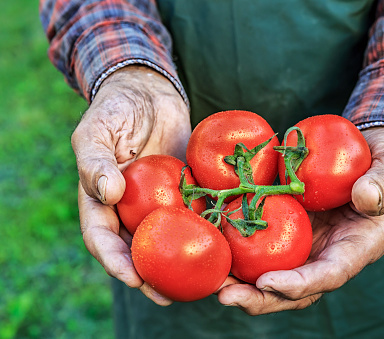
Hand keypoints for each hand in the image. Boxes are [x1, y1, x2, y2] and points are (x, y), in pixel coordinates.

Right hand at [72, 65, 190, 305]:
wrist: (150, 94)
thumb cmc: (116, 109)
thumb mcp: (97, 131)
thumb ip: (95, 161)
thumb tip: (109, 193)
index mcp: (102, 201)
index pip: (103, 239)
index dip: (116, 262)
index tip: (133, 279)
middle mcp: (132, 210)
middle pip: (140, 250)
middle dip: (153, 277)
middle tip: (169, 296)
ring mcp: (161, 204)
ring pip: (172, 240)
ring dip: (185, 264)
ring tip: (205, 284)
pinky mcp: (188, 192)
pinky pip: (197, 214)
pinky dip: (209, 232)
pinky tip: (227, 246)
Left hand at [216, 127, 383, 314]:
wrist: (371, 153)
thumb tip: (366, 197)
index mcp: (358, 247)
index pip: (329, 275)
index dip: (299, 284)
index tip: (267, 283)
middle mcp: (329, 253)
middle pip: (295, 288)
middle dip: (261, 298)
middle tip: (226, 295)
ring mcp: (308, 243)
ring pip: (274, 273)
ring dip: (243, 282)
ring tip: (212, 280)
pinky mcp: (291, 228)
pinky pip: (265, 245)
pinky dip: (240, 250)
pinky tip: (215, 243)